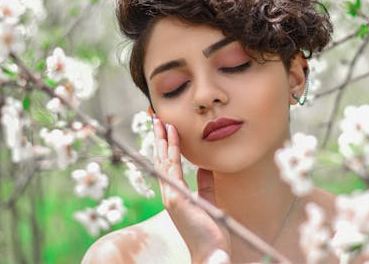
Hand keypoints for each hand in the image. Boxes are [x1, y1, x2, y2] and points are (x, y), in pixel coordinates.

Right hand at [152, 116, 230, 263]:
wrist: (211, 253)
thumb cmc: (211, 230)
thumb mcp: (208, 201)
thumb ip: (205, 184)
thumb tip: (204, 167)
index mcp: (176, 194)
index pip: (168, 165)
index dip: (167, 146)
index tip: (167, 129)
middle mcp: (170, 193)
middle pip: (161, 160)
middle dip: (160, 139)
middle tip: (157, 119)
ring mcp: (171, 196)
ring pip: (164, 161)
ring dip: (163, 140)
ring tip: (161, 122)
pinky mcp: (177, 199)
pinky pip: (173, 169)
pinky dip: (172, 150)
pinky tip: (172, 136)